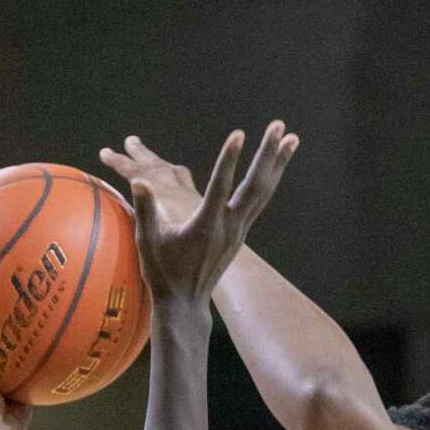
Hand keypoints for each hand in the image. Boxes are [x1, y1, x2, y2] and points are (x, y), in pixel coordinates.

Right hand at [101, 122, 298, 304]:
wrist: (185, 303)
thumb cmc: (162, 273)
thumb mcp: (147, 242)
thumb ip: (144, 210)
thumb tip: (139, 180)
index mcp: (205, 227)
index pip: (220, 188)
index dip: (228, 160)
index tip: (238, 134)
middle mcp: (229, 228)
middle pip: (254, 186)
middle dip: (267, 154)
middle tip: (278, 126)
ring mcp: (239, 231)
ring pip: (263, 193)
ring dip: (278, 163)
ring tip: (290, 137)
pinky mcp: (241, 233)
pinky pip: (260, 201)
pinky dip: (270, 179)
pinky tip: (276, 165)